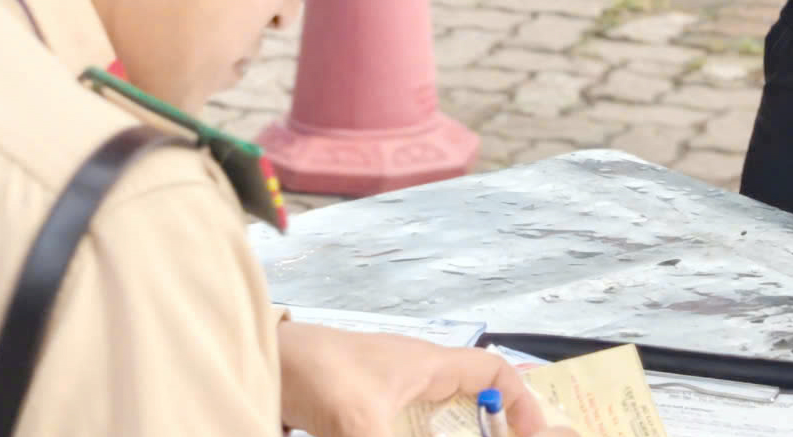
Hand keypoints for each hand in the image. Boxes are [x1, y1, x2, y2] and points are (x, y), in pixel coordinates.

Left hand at [277, 324, 574, 436]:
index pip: (493, 370)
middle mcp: (414, 375)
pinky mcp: (363, 412)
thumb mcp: (362, 426)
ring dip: (454, 428)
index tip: (531, 435)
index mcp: (427, 363)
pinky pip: (408, 425)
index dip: (520, 400)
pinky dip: (422, 430)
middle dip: (488, 423)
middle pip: (471, 399)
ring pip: (438, 417)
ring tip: (472, 435)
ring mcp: (388, 393)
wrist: (261, 363)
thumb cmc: (313, 373)